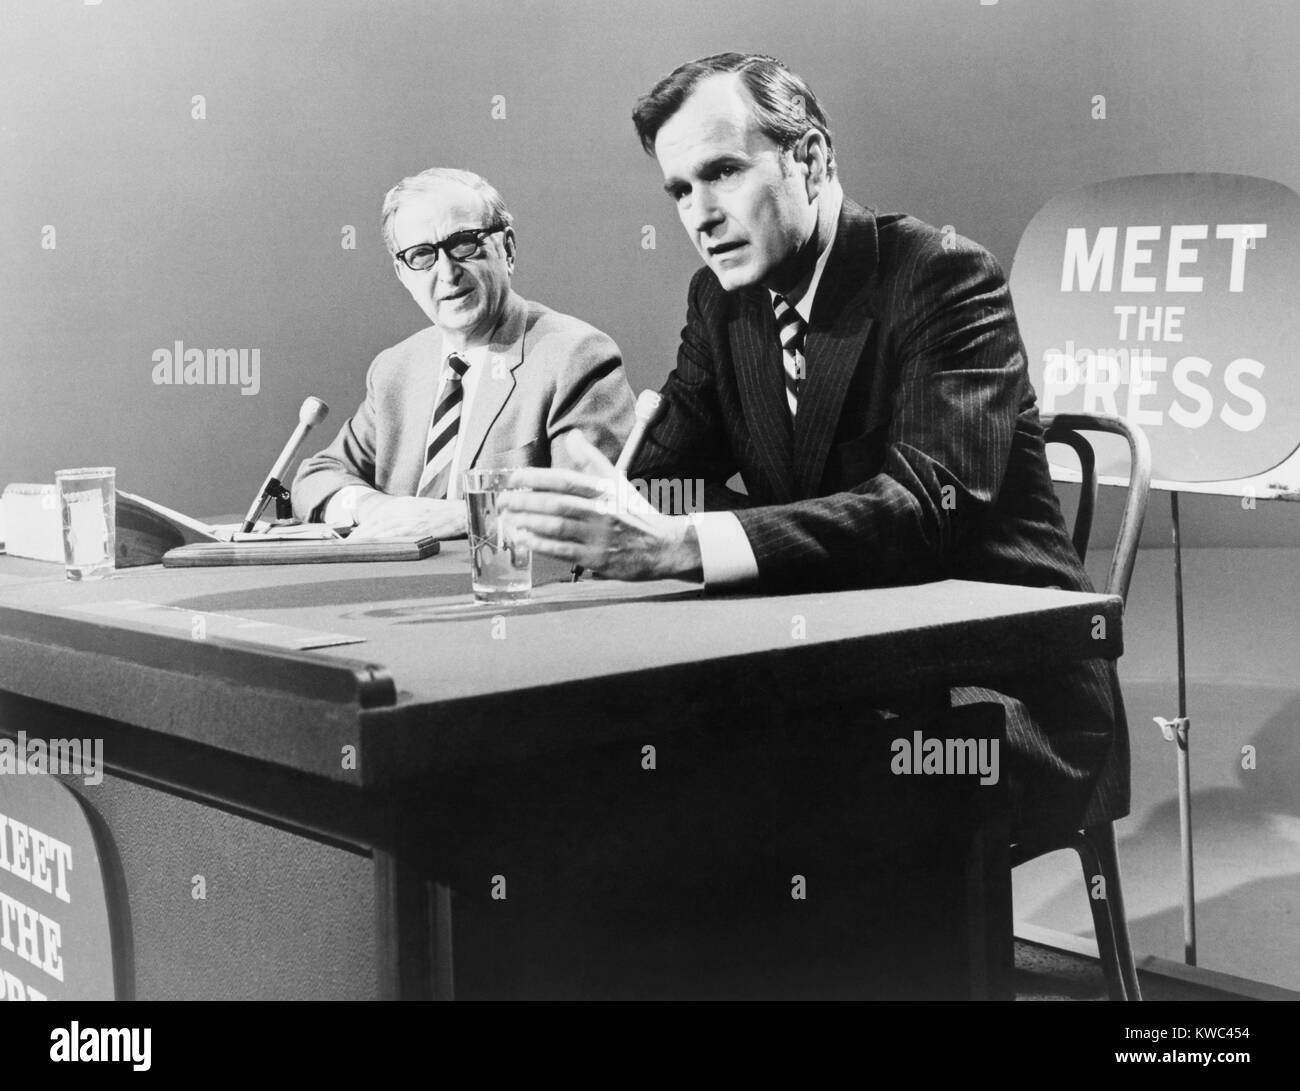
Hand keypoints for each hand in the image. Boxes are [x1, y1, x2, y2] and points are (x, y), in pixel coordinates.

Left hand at [349, 496, 465, 540]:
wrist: (460, 513)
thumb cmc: (442, 515)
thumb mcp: (418, 511)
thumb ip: (402, 520)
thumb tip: (388, 532)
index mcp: (400, 506)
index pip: (375, 519)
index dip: (359, 531)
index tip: (347, 541)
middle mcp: (401, 510)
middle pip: (373, 524)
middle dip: (356, 537)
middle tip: (341, 548)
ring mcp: (408, 519)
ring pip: (380, 530)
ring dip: (364, 540)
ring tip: (350, 550)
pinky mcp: (416, 528)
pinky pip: (394, 536)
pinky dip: (381, 542)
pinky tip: (372, 549)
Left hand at [499, 431, 701, 580]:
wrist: (663, 546)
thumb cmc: (635, 513)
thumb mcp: (616, 481)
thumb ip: (591, 459)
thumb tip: (573, 435)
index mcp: (603, 490)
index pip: (564, 480)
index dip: (535, 478)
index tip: (513, 478)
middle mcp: (601, 511)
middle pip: (556, 503)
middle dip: (524, 502)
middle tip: (503, 501)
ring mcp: (599, 536)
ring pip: (556, 527)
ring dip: (528, 523)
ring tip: (508, 520)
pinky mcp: (598, 559)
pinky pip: (563, 551)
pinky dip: (541, 545)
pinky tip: (525, 540)